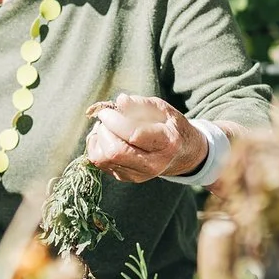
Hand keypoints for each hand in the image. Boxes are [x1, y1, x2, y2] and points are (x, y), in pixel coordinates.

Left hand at [84, 93, 207, 183]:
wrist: (180, 154)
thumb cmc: (169, 126)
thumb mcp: (162, 110)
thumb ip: (142, 104)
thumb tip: (121, 101)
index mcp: (166, 143)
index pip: (134, 135)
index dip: (115, 121)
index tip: (107, 111)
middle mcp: (153, 164)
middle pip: (115, 151)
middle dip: (104, 130)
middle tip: (106, 117)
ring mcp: (138, 174)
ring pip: (103, 159)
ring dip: (98, 138)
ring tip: (107, 126)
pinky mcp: (125, 177)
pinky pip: (100, 163)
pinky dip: (97, 147)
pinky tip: (107, 137)